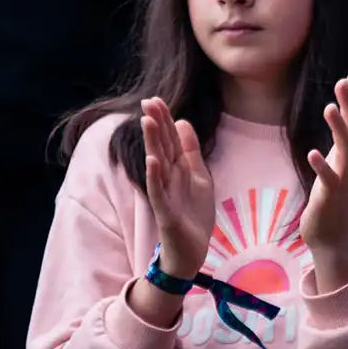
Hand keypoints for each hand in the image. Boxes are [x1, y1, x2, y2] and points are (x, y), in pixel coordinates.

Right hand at [141, 98, 215, 278]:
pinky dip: (155, 176)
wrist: (192, 249)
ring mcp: (165, 194)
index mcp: (178, 169)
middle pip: (161, 147)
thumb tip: (182, 122)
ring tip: (148, 121)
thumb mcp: (199, 176)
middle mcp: (168, 178)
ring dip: (153, 143)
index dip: (164, 120)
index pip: (169, 140)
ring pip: (157, 165)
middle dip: (156, 125)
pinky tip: (153, 160)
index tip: (156, 99)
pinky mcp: (165, 212)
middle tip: (148, 101)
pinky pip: (158, 192)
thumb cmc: (193, 212)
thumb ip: (191, 151)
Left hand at [300, 71, 347, 290]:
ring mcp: (343, 177)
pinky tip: (312, 152)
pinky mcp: (331, 194)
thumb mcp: (344, 157)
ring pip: (345, 149)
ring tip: (328, 108)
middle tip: (343, 81)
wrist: (332, 231)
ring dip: (338, 128)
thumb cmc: (335, 192)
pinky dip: (322, 165)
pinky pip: (328, 178)